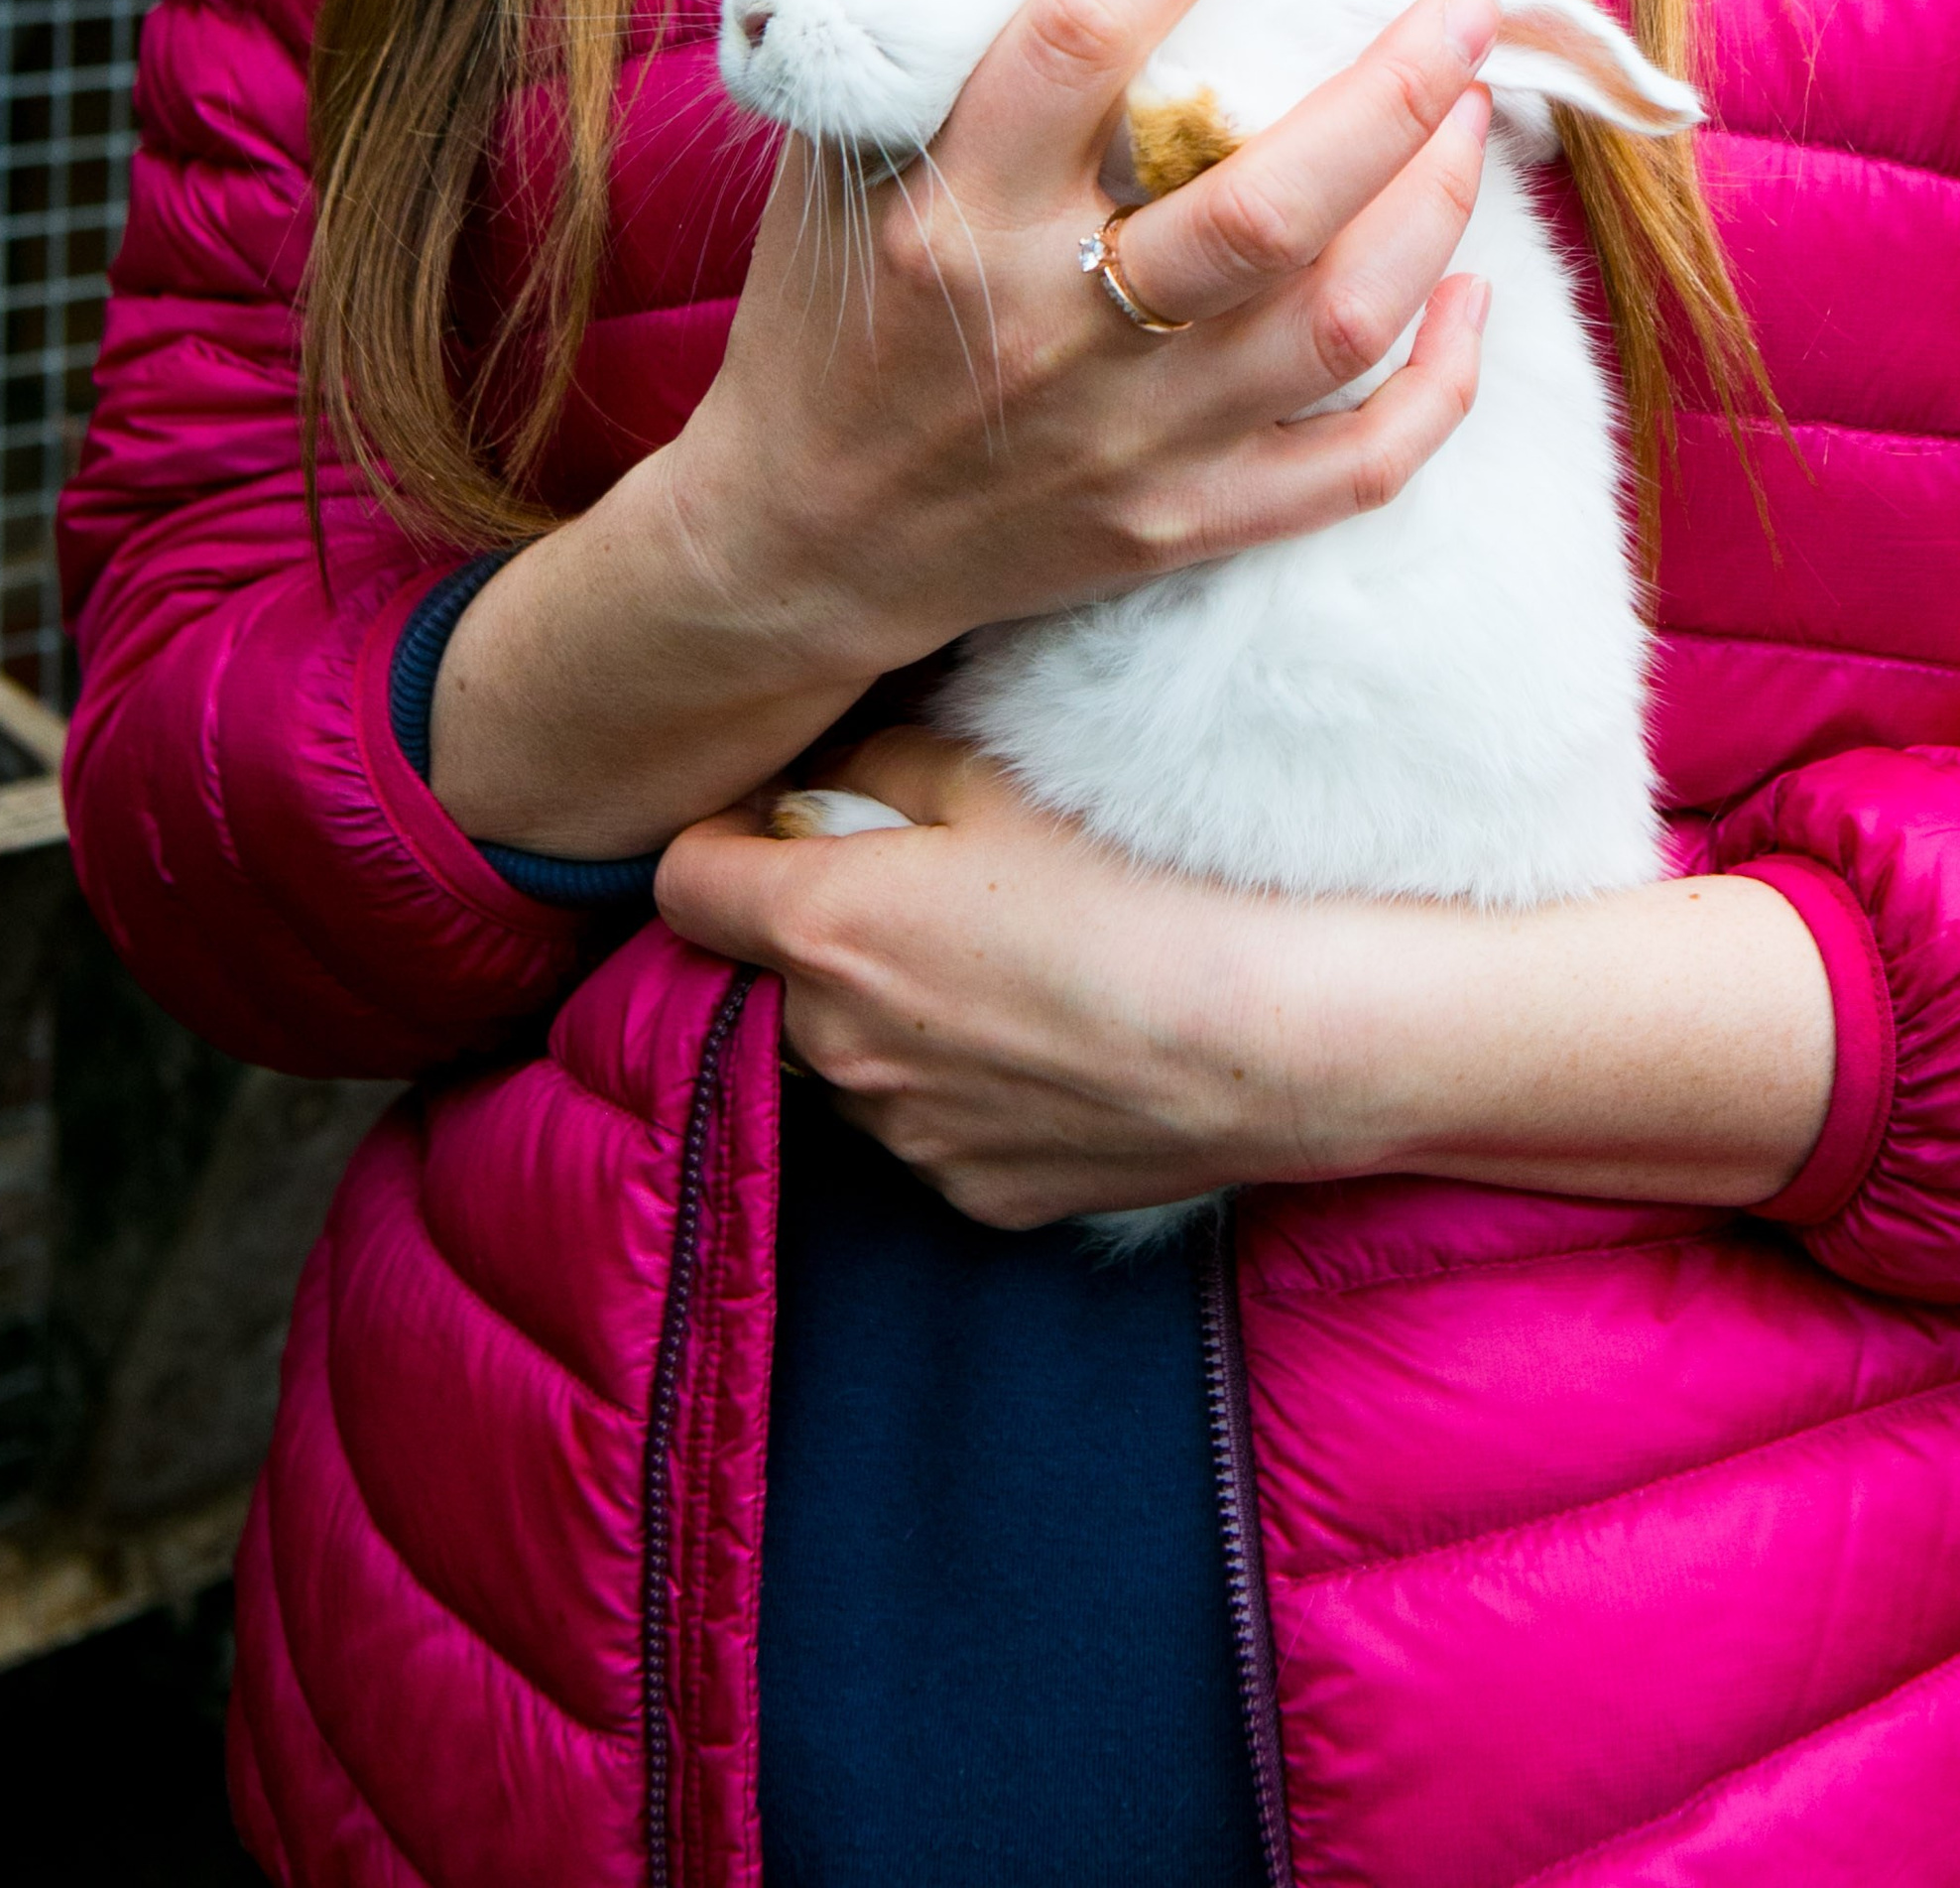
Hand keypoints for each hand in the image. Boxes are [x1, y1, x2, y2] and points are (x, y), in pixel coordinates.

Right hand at [433, 0, 1498, 856]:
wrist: (798, 545)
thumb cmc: (825, 322)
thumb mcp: (830, 159)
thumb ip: (910, 16)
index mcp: (953, 210)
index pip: (1084, 35)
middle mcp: (1050, 323)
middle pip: (1262, 200)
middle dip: (1394, 88)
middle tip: (1463, 5)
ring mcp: (1127, 436)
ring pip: (1332, 320)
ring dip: (1432, 208)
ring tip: (1470, 117)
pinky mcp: (1180, 523)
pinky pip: (1356, 464)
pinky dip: (1440, 383)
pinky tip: (1470, 297)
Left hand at [659, 731, 1349, 1226]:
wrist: (1277, 1034)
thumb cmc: (1140, 882)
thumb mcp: (999, 773)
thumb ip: (880, 764)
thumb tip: (831, 780)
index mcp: (821, 928)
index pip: (682, 885)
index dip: (721, 841)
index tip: (779, 822)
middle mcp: (835, 1047)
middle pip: (773, 974)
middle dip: (822, 927)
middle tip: (930, 882)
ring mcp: (905, 1136)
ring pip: (852, 1056)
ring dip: (890, 1012)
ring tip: (1011, 966)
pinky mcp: (978, 1195)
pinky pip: (931, 1125)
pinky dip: (962, 1084)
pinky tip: (1055, 1040)